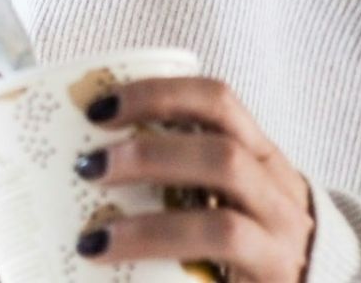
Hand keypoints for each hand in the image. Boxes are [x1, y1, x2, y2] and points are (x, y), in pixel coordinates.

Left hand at [72, 76, 316, 282]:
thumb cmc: (252, 245)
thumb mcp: (227, 198)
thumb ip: (178, 176)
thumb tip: (79, 165)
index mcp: (261, 158)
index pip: (218, 103)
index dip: (158, 96)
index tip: (99, 107)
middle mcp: (280, 197)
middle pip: (223, 156)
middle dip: (150, 157)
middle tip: (89, 166)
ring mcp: (282, 248)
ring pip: (224, 227)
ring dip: (150, 231)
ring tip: (95, 236)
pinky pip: (223, 266)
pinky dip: (163, 259)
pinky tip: (114, 260)